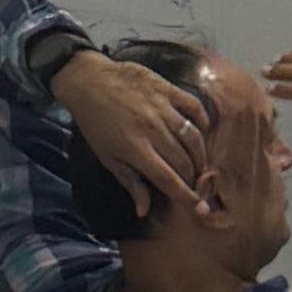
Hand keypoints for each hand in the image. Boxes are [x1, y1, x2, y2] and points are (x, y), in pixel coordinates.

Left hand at [50, 46, 214, 219]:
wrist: (88, 81)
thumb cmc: (95, 123)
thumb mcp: (108, 157)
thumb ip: (130, 182)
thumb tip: (143, 211)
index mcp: (135, 149)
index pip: (168, 178)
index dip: (185, 195)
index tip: (197, 206)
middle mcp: (153, 129)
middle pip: (184, 161)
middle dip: (193, 177)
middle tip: (195, 184)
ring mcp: (162, 107)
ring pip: (193, 137)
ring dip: (200, 155)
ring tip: (199, 164)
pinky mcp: (168, 89)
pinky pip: (195, 107)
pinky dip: (203, 121)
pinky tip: (202, 131)